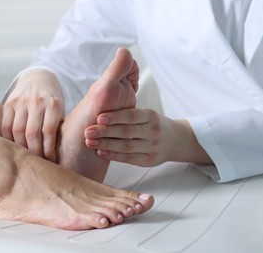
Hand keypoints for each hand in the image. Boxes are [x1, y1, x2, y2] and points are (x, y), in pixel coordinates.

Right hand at [2, 69, 63, 161]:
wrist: (38, 78)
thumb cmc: (52, 101)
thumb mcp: (60, 110)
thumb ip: (57, 128)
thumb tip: (57, 159)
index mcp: (54, 104)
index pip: (48, 132)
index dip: (48, 151)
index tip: (50, 163)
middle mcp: (36, 101)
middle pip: (32, 134)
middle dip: (35, 153)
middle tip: (38, 164)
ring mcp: (21, 101)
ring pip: (18, 131)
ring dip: (22, 148)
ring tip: (27, 159)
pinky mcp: (9, 103)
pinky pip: (6, 126)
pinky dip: (9, 140)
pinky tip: (15, 148)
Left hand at [84, 108, 211, 165]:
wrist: (174, 140)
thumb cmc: (151, 124)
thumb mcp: (146, 114)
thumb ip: (128, 112)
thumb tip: (101, 102)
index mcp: (151, 116)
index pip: (131, 116)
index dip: (115, 117)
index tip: (98, 117)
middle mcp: (153, 131)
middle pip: (126, 132)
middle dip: (105, 132)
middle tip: (88, 131)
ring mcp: (152, 147)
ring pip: (126, 146)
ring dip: (106, 145)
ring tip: (90, 142)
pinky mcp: (149, 160)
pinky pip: (129, 158)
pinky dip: (113, 155)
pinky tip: (100, 152)